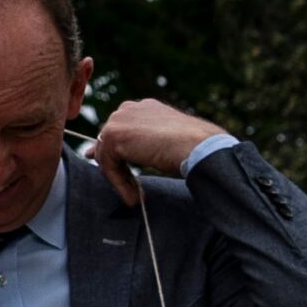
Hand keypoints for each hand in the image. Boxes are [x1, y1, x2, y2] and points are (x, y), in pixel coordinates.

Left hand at [88, 97, 224, 205]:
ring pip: (107, 156)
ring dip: (119, 179)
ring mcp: (118, 120)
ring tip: (134, 197)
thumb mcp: (165, 141)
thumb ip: (144, 142)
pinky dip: (119, 184)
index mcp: (143, 108)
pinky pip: (108, 166)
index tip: (120, 170)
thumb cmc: (192, 146)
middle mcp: (128, 109)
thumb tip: (122, 152)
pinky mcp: (113, 136)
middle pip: (110, 143)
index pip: (121, 130)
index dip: (118, 152)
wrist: (199, 146)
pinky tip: (133, 197)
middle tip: (130, 188)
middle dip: (116, 166)